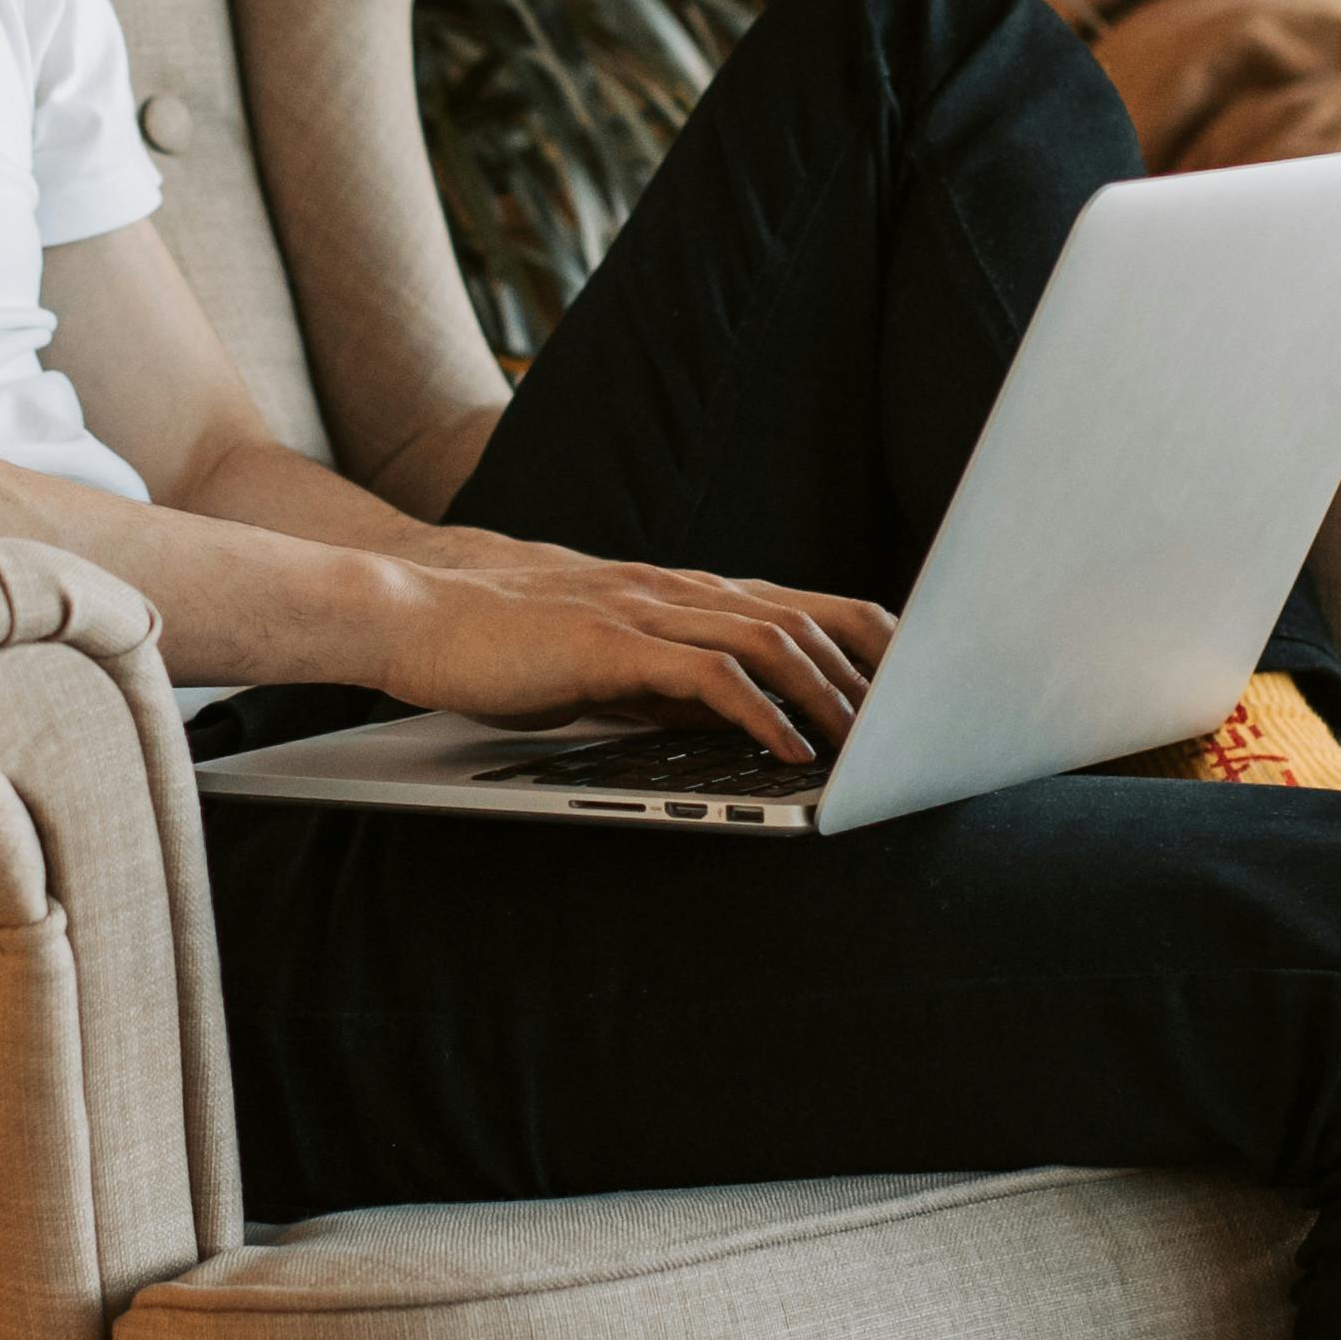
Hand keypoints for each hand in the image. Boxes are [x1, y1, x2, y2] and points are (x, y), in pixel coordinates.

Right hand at [371, 548, 892, 767]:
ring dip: (830, 695)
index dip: (869, 640)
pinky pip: (708, 675)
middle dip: (875, 668)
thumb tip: (740, 721)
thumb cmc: (506, 644)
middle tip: (923, 720)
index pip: (802, 603)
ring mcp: (647, 610)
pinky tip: (788, 749)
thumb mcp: (611, 663)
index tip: (918, 685)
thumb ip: (674, 682)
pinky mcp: (612, 643)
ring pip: (771, 640)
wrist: (417, 614)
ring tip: (868, 745)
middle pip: (809, 613)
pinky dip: (760, 711)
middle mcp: (677, 590)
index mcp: (682, 593)